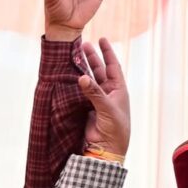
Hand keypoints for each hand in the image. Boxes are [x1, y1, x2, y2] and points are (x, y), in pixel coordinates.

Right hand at [75, 37, 130, 155]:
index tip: (102, 39)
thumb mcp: (107, 108)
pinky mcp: (86, 108)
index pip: (113, 66)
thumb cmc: (115, 129)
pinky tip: (69, 75)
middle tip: (82, 44)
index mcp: (119, 89)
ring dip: (82, 68)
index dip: (107, 52)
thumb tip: (82, 76)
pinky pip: (80, 92)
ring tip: (74, 56)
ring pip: (89, 80)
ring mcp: (97, 100)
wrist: (107, 148)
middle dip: (92, 57)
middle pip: (99, 70)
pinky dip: (75, 83)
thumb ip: (94, 93)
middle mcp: (108, 92)